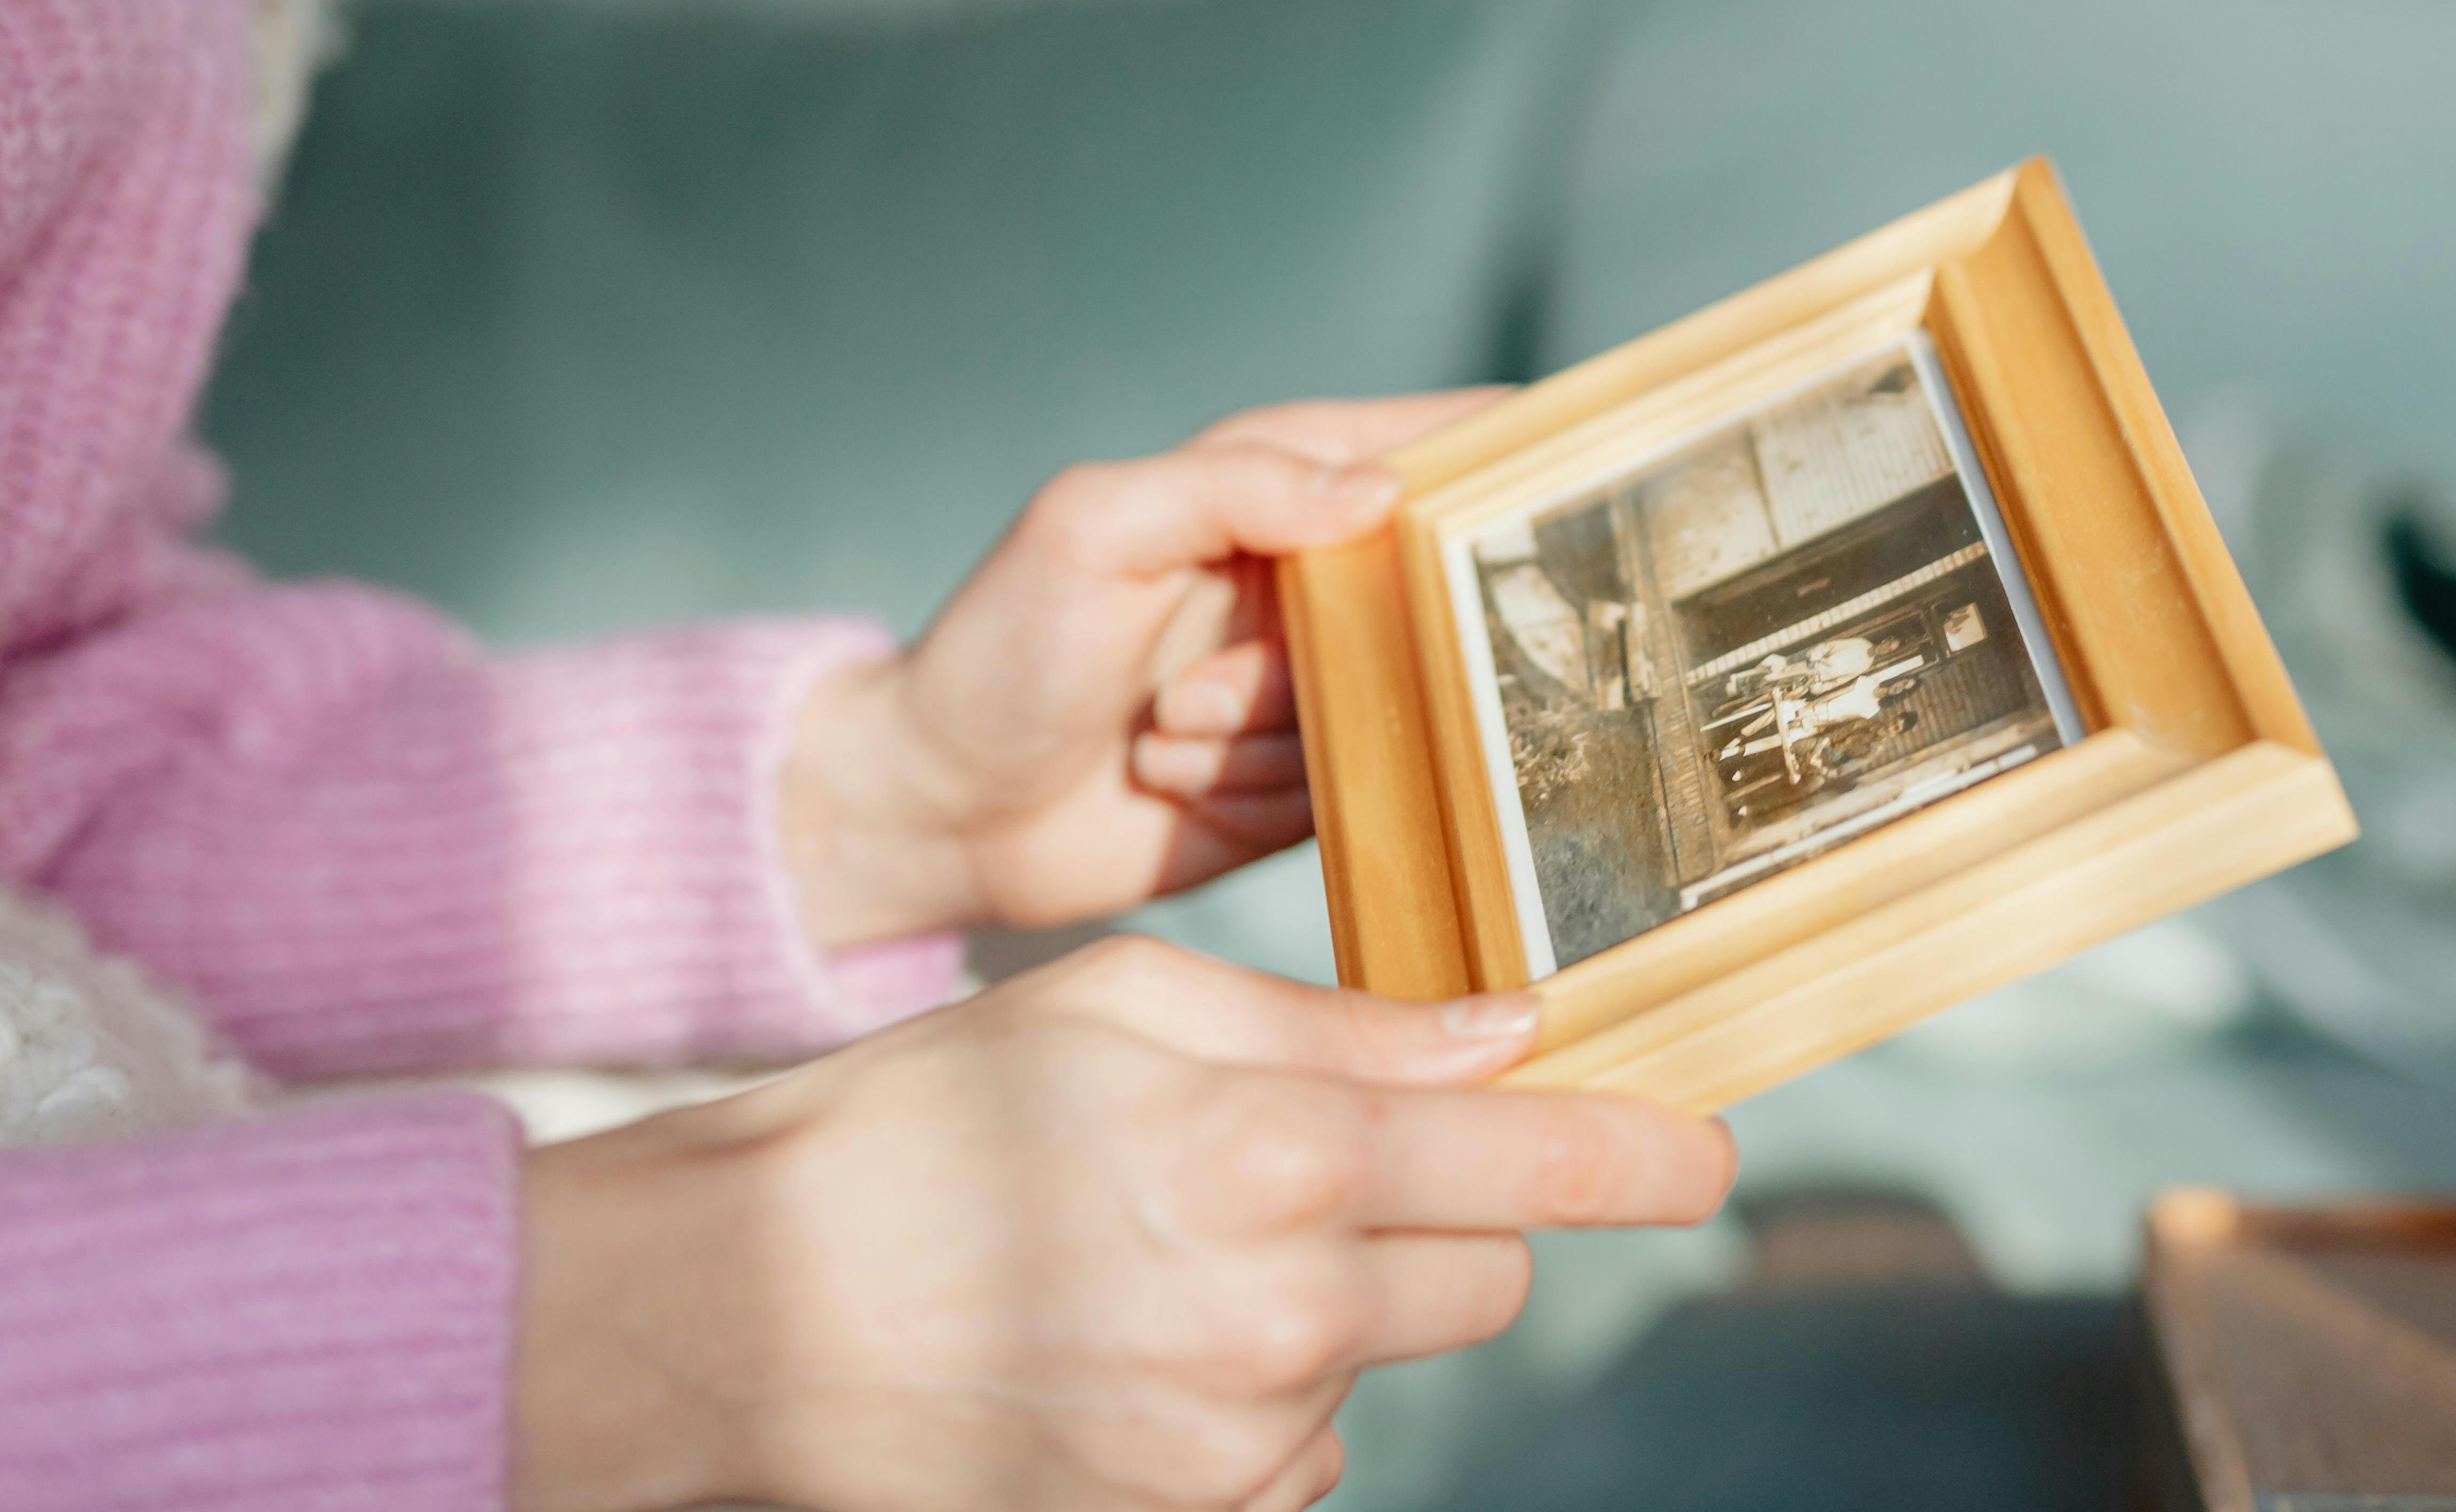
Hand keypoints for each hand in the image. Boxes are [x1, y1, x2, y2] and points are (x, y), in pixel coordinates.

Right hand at [512, 937, 1735, 1511]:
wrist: (750, 1312)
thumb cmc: (926, 1121)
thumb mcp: (1116, 1004)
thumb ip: (1330, 1025)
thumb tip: (1499, 1035)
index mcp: (1276, 1153)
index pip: (1534, 1158)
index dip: (1642, 1151)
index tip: (1705, 1152)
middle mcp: (1283, 1311)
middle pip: (1487, 1273)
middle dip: (1448, 1214)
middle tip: (1314, 1166)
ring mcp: (1238, 1441)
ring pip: (1383, 1362)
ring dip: (1329, 1307)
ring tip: (1162, 1258)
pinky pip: (1300, 1451)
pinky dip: (1258, 1397)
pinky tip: (1137, 1345)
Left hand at [786, 390, 1502, 946]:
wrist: (943, 809)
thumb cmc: (998, 650)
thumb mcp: (1091, 531)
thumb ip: (1230, 488)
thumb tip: (1376, 491)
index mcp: (1275, 479)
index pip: (1444, 442)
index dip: (1525, 457)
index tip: (1576, 500)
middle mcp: (1315, 578)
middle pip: (1441, 600)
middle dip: (1336, 655)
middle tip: (1204, 682)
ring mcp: (1318, 683)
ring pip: (1400, 707)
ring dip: (1269, 733)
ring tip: (1160, 728)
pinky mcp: (1310, 781)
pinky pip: (1356, 787)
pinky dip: (1260, 789)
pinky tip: (1174, 778)